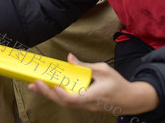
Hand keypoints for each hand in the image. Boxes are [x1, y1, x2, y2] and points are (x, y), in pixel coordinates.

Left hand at [27, 54, 158, 116]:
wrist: (131, 100)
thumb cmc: (118, 84)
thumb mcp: (103, 70)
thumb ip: (85, 66)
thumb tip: (69, 58)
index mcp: (93, 96)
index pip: (74, 99)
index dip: (62, 94)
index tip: (52, 86)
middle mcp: (87, 104)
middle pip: (64, 102)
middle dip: (47, 94)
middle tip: (33, 84)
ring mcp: (86, 106)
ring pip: (64, 103)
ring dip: (49, 94)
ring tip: (35, 86)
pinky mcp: (85, 105)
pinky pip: (69, 101)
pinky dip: (57, 95)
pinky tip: (48, 88)